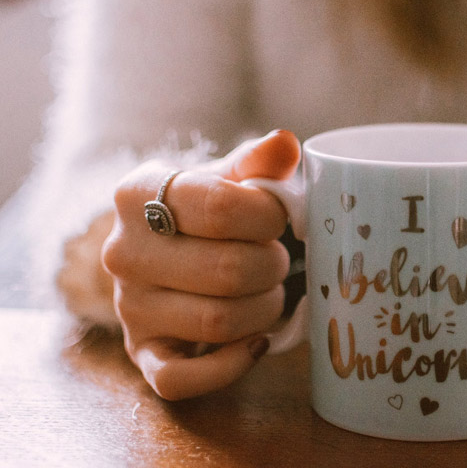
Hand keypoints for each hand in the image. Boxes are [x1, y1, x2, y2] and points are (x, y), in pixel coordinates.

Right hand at [102, 130, 300, 399]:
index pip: (223, 208)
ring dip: (265, 309)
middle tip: (277, 259)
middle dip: (273, 266)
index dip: (268, 217)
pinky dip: (232, 365)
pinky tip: (256, 342)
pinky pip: (181, 379)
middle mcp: (122, 251)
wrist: (167, 247)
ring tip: (268, 291)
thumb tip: (285, 145)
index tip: (276, 218)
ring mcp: (128, 307)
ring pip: (219, 321)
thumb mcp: (227, 177)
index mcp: (137, 193)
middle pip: (228, 270)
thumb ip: (257, 162)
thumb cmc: (206, 209)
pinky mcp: (141, 353)